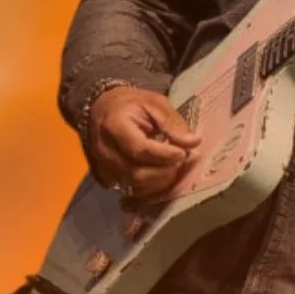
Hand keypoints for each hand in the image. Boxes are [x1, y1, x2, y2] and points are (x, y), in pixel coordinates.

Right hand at [90, 86, 201, 202]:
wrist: (101, 108)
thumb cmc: (131, 104)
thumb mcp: (154, 103)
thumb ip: (172, 123)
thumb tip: (193, 142)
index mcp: (115, 125)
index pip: (140, 149)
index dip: (164, 155)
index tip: (183, 153)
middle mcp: (104, 149)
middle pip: (136, 174)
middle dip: (164, 173)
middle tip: (179, 162)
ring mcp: (102, 165)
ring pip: (133, 186)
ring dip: (158, 181)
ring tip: (170, 167)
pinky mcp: (104, 176)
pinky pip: (128, 189)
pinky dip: (147, 187)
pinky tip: (158, 175)